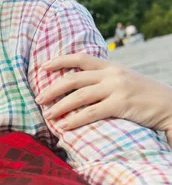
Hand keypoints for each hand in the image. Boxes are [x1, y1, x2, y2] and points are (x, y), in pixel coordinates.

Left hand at [36, 53, 171, 142]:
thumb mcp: (125, 80)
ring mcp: (117, 88)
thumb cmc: (145, 96)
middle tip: (38, 98)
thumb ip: (104, 79)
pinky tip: (64, 126)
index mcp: (111, 66)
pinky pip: (91, 112)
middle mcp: (112, 74)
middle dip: (53, 89)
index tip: (43, 67)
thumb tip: (79, 85)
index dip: (60, 61)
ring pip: (79, 96)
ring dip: (60, 106)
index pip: (81, 58)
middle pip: (74, 78)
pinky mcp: (121, 104)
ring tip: (47, 115)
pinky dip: (75, 119)